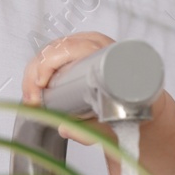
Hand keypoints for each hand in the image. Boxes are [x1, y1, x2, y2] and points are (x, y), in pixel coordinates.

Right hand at [22, 31, 150, 145]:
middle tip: (33, 99)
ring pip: (48, 53)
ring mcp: (83, 47)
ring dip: (33, 74)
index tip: (41, 83)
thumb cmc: (132, 105)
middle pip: (55, 49)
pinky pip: (49, 57)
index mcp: (109, 52)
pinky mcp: (75, 55)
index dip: (51, 62)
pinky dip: (36, 72)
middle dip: (36, 73)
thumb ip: (92, 129)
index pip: (72, 47)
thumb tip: (64, 130)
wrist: (142, 103)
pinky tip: (32, 88)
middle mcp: (95, 45)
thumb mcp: (117, 119)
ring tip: (32, 98)